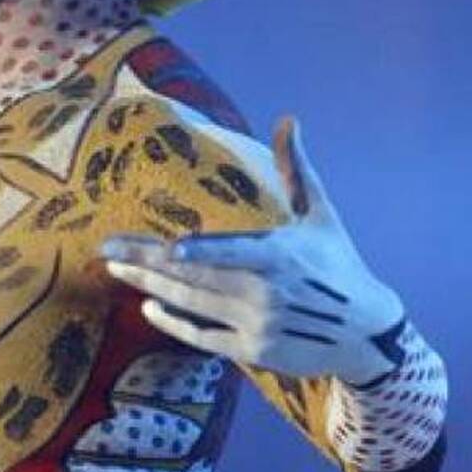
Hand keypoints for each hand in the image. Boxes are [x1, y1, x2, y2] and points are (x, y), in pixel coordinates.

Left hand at [101, 117, 404, 385]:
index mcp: (281, 255)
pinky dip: (174, 323)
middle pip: (196, 276)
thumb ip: (296, 169)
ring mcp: (257, 324)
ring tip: (116, 268)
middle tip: (106, 249)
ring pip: (192, 304)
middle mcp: (266, 292)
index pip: (236, 253)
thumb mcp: (320, 214)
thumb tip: (289, 120)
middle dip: (146, 261)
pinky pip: (202, 337)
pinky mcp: (252, 351)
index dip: (203, 253)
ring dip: (150, 285)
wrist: (365, 332)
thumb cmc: (338, 264)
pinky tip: (148, 306)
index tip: (169, 248)